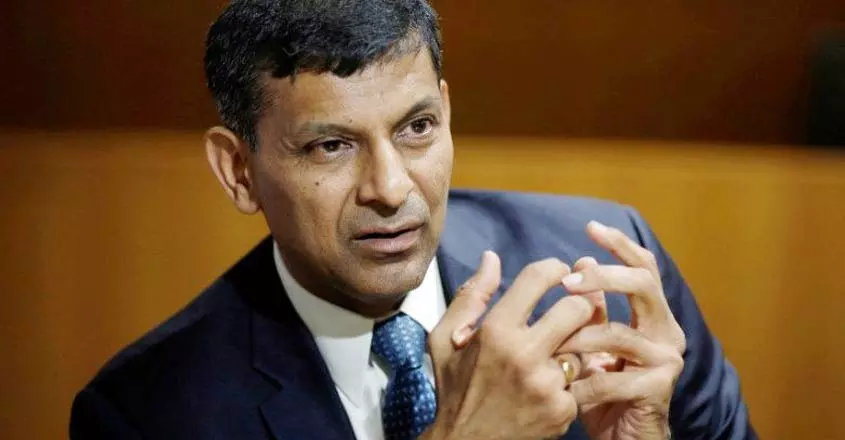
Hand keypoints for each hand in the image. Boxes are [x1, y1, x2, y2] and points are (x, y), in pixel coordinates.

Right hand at [422, 251, 595, 439]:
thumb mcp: (445, 338)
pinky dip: (569, 380)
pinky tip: (550, 385)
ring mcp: (547, 384)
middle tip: (571, 307)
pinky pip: (580, 380)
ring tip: (554, 352)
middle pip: (578, 308)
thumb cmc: (454, 387)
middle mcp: (524, 354)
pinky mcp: (563, 409)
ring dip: (573, 345)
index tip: (560, 272)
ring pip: (583, 345)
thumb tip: (491, 257)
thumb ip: (471, 295)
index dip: (554, 268)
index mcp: (495, 330)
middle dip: (578, 304)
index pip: (539, 278)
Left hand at [561, 221, 685, 439]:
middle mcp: (668, 331)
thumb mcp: (593, 342)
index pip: (644, 267)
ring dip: (578, 339)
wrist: (622, 438)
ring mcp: (666, 359)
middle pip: (643, 284)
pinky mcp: (658, 387)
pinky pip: (611, 375)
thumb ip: (592, 307)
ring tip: (553, 350)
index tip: (591, 228)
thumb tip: (581, 261)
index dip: (620, 245)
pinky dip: (582, 380)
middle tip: (569, 282)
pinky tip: (566, 387)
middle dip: (603, 277)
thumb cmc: (603, 389)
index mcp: (653, 315)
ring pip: (618, 333)